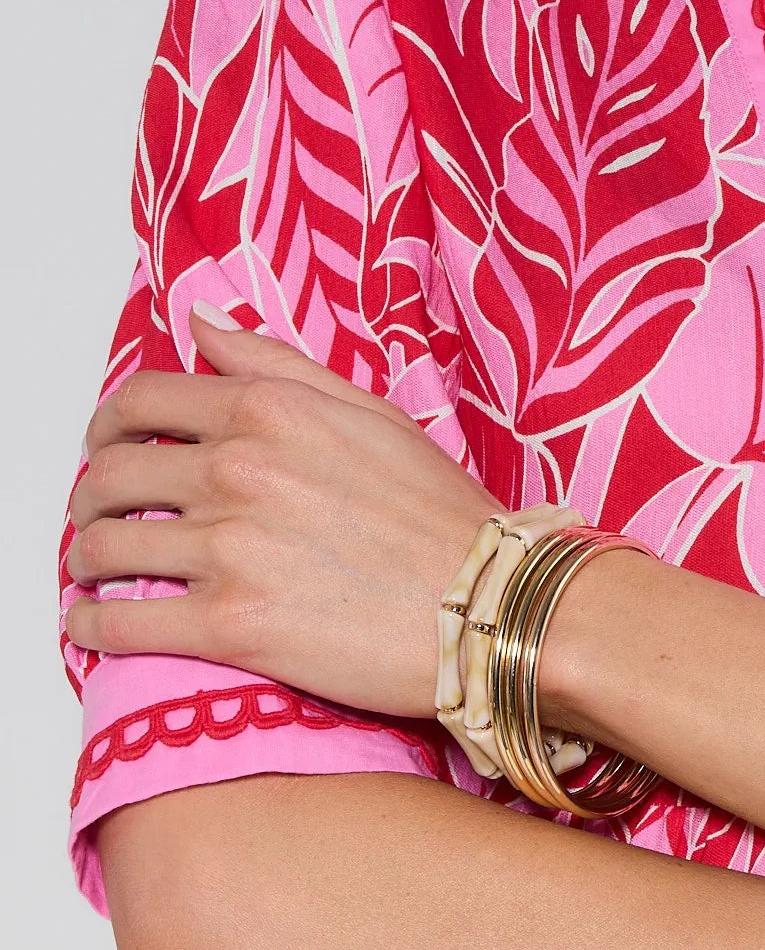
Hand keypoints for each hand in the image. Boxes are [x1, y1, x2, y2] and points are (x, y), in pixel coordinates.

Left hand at [65, 304, 499, 723]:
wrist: (491, 604)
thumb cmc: (442, 514)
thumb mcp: (369, 411)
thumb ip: (274, 363)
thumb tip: (200, 322)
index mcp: (267, 411)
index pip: (140, 400)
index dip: (109, 425)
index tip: (109, 445)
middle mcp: (238, 470)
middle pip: (109, 474)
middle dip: (92, 495)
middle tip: (100, 515)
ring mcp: (230, 549)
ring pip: (105, 548)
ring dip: (87, 560)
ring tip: (97, 571)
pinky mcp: (230, 627)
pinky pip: (122, 623)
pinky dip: (89, 625)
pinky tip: (93, 624)